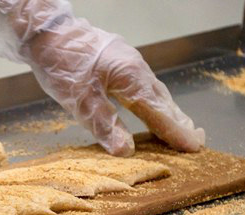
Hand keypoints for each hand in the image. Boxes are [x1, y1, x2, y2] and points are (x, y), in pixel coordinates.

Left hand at [0, 0, 204, 156]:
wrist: (47, 33)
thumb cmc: (62, 65)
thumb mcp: (80, 99)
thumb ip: (104, 124)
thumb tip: (126, 151)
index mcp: (130, 77)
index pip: (158, 111)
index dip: (175, 131)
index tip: (193, 147)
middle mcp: (136, 68)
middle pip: (163, 101)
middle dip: (179, 122)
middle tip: (196, 142)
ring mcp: (129, 63)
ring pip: (155, 92)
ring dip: (169, 112)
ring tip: (181, 128)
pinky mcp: (120, 62)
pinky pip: (144, 86)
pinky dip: (154, 101)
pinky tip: (152, 108)